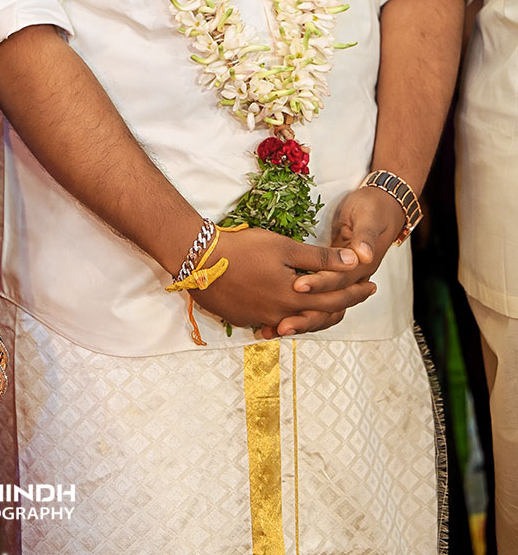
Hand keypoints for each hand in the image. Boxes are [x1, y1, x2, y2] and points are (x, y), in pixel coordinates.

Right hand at [193, 226, 376, 338]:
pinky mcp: (246, 320)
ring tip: (331, 305)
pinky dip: (291, 318)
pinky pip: (276, 323)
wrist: (200, 260)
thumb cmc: (243, 248)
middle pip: (320, 315)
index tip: (372, 286)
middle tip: (359, 295)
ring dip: (318, 314)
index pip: (334, 298)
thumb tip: (354, 262)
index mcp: (294, 298)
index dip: (355, 292)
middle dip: (343, 304)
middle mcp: (282, 315)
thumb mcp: (283, 247)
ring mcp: (262, 320)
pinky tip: (293, 311)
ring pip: (299, 322)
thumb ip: (319, 258)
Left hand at [274, 185, 406, 338]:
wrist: (383, 207)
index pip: (337, 282)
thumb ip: (364, 237)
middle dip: (304, 316)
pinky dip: (299, 312)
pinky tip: (276, 322)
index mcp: (361, 267)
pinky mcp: (331, 277)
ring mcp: (340, 280)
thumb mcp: (368, 219)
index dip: (319, 284)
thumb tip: (362, 255)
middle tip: (280, 325)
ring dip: (299, 321)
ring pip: (321, 310)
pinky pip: (316, 303)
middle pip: (327, 305)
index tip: (297, 286)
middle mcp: (351, 279)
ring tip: (274, 330)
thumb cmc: (374, 211)